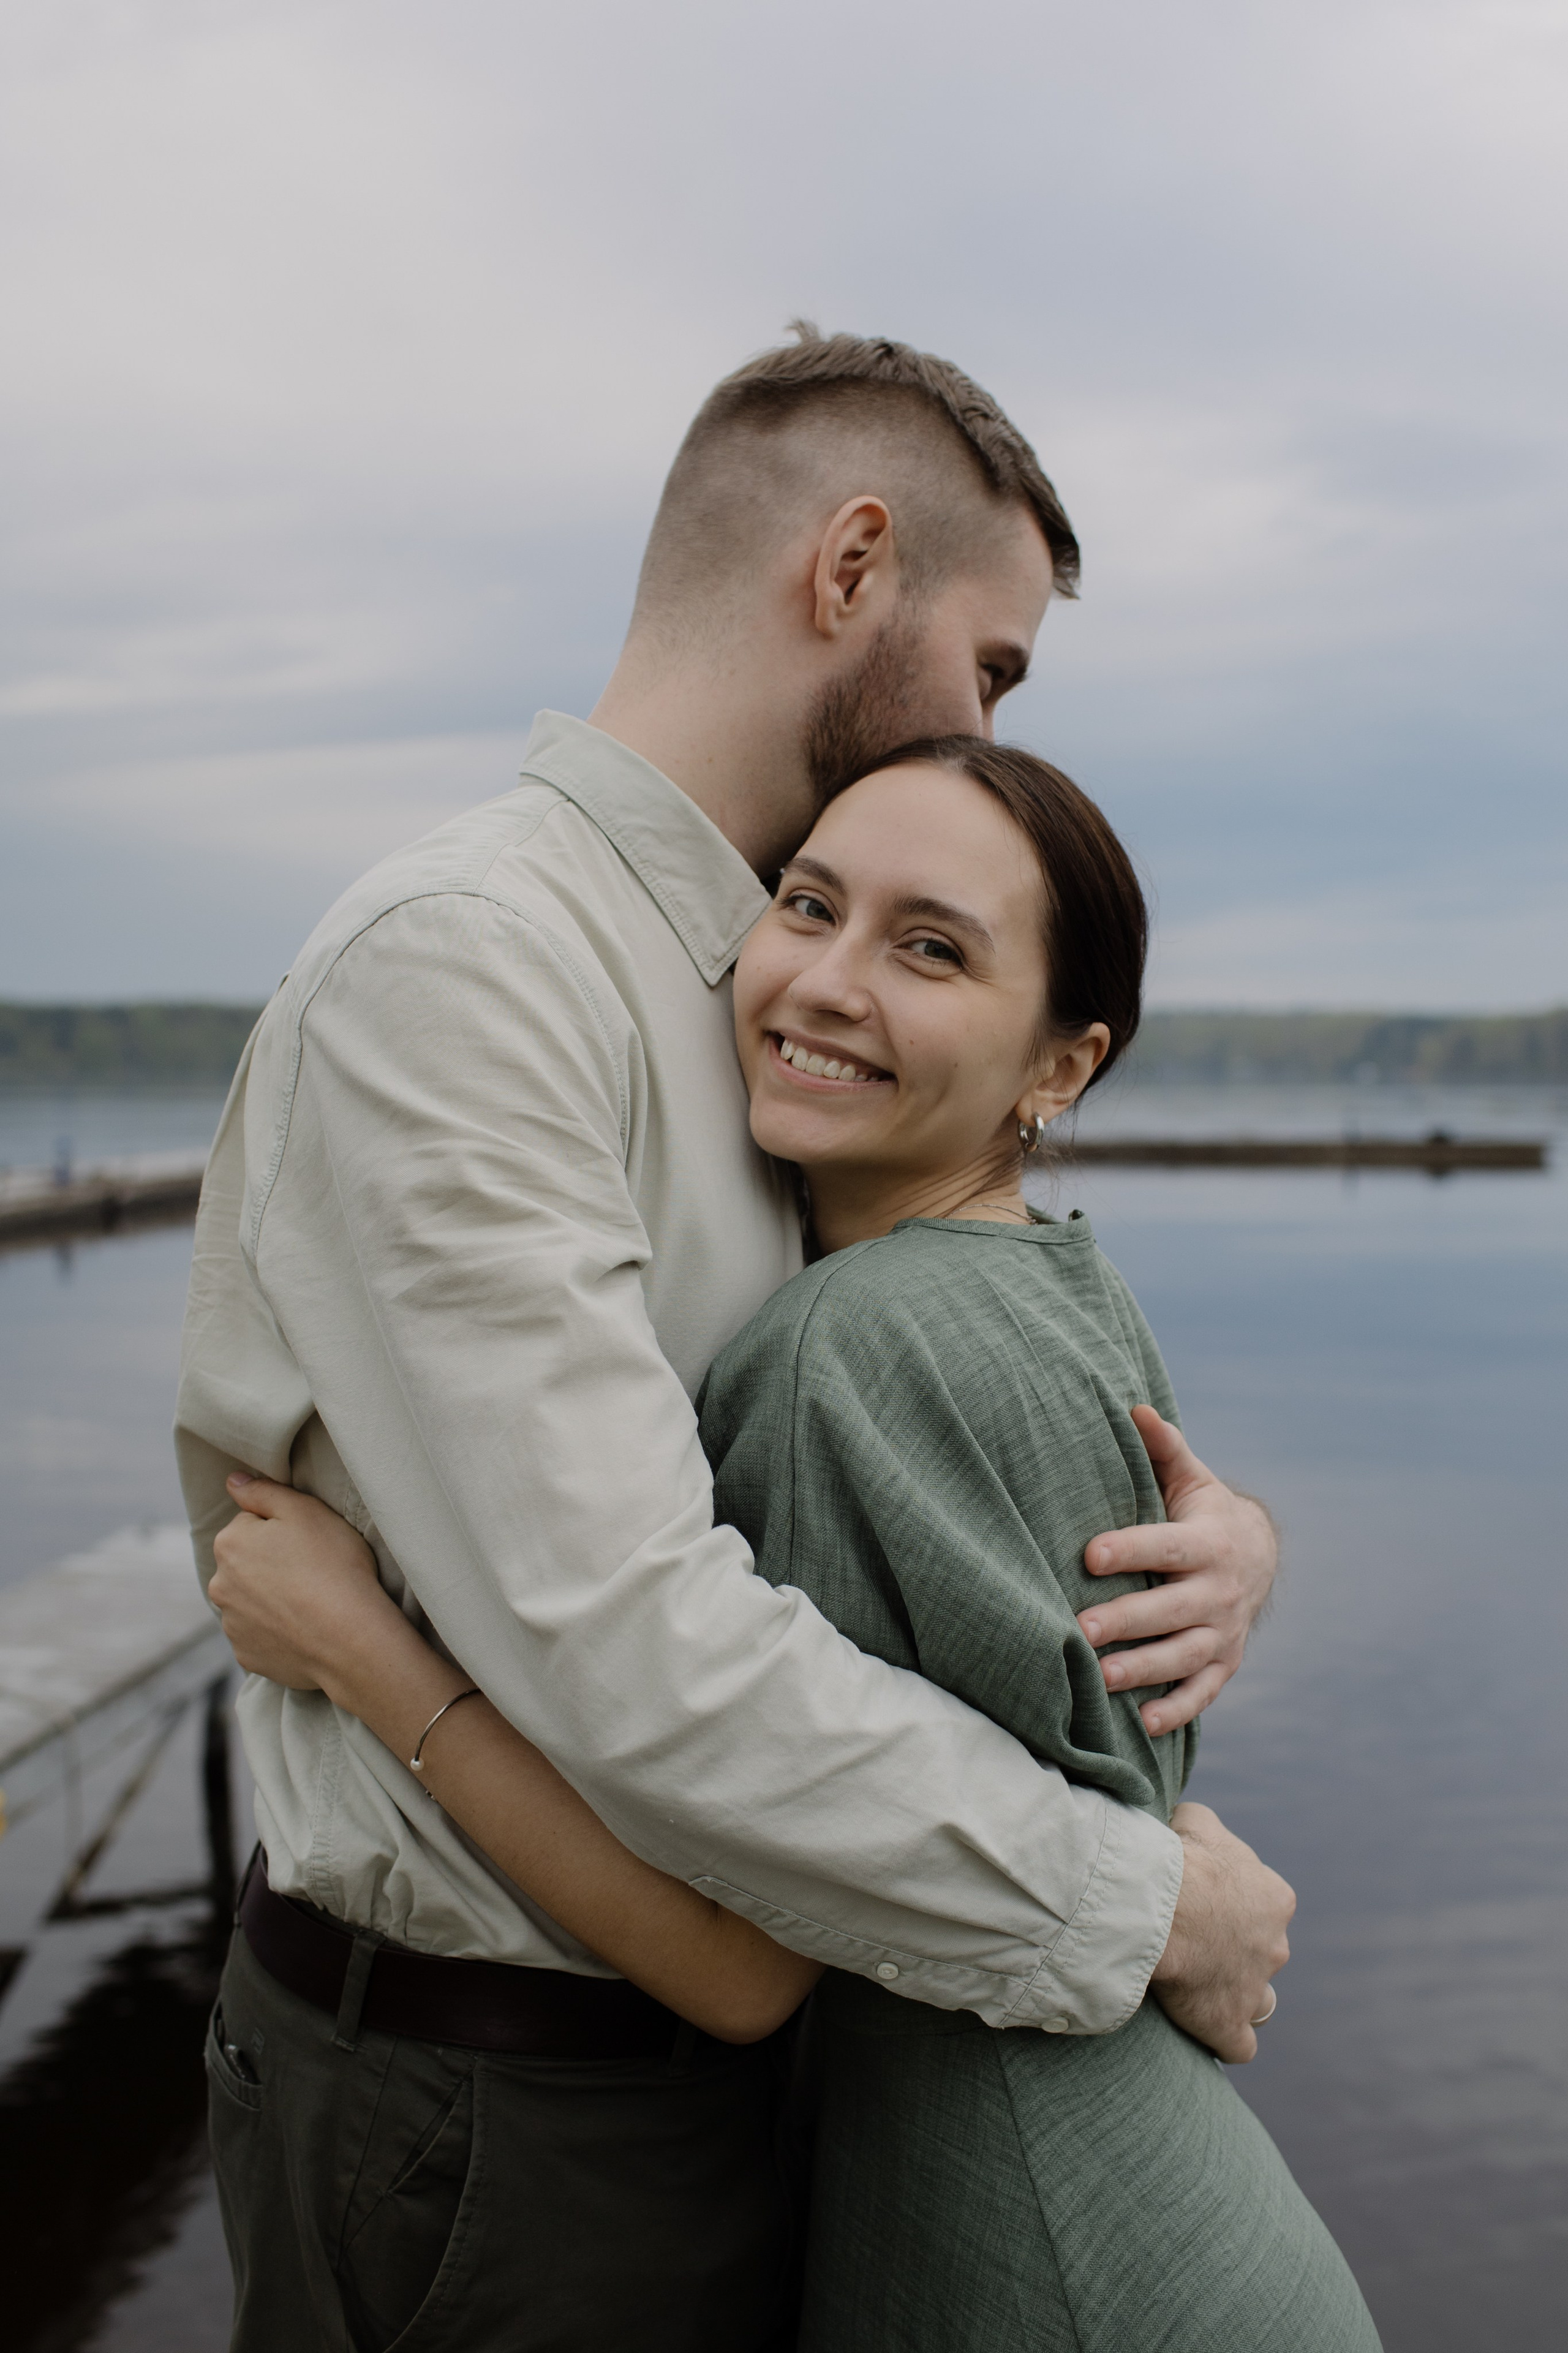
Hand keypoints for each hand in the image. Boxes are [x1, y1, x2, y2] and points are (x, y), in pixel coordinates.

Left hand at [208, 1473, 412, 1703]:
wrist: (350, 1638)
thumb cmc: (333, 1566)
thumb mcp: (305, 1511)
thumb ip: (263, 1491)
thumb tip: (232, 1481)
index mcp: (230, 1543)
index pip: (252, 1524)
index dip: (283, 1530)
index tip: (308, 1542)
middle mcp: (219, 1584)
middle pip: (246, 1564)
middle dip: (270, 1564)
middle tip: (311, 1571)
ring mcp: (231, 1624)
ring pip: (250, 1600)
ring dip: (271, 1598)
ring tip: (310, 1602)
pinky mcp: (246, 1655)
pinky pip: (259, 1634)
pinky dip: (276, 1631)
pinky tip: (303, 1628)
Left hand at [1076, 1406, 1276, 1733]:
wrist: (1257, 1556)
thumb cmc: (1201, 1514)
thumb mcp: (1190, 1480)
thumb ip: (1163, 1449)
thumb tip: (1134, 1408)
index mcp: (1208, 1542)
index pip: (1166, 1545)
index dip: (1130, 1548)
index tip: (1089, 1553)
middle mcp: (1220, 1590)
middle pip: (1171, 1609)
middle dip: (1126, 1619)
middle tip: (1080, 1629)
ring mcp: (1224, 1631)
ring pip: (1184, 1655)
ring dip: (1144, 1669)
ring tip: (1101, 1678)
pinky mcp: (1224, 1663)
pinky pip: (1202, 1691)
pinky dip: (1177, 1709)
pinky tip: (1143, 1723)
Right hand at [1149, 1802, 1294, 2062]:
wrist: (1162, 1905)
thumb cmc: (1180, 1858)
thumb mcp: (1196, 1821)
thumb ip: (1204, 1827)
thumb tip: (1191, 1828)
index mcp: (1275, 1899)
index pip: (1265, 1907)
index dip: (1233, 1908)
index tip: (1203, 1904)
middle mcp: (1275, 1946)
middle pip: (1262, 1952)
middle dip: (1236, 1950)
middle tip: (1194, 1942)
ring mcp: (1256, 1988)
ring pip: (1259, 2000)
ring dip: (1237, 1995)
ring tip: (1201, 1988)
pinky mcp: (1229, 2024)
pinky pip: (1238, 2045)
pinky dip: (1224, 2039)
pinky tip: (1203, 2030)